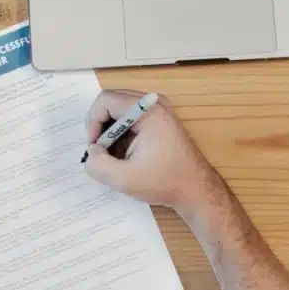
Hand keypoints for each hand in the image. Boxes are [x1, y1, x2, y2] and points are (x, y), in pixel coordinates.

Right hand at [83, 90, 225, 217]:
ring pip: (120, 109)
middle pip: (112, 101)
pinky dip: (122, 133)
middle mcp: (153, 103)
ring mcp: (158, 109)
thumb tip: (91, 152)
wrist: (196, 189)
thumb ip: (98, 164)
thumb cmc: (165, 182)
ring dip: (111, 131)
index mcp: (147, 111)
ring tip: (114, 156)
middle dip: (101, 127)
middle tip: (100, 152)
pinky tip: (126, 154)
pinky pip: (131, 117)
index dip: (93, 122)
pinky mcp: (159, 118)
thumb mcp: (124, 178)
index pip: (106, 100)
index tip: (94, 147)